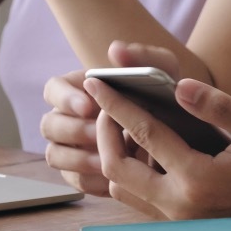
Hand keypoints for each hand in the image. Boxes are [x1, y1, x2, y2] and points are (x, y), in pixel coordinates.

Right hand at [41, 41, 181, 194]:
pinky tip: (114, 179)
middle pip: (49, 125)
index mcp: (76, 89)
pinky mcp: (81, 173)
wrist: (181, 130)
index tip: (90, 106)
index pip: (52, 89)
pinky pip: (74, 181)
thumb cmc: (163, 95)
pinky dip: (91, 180)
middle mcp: (66, 118)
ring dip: (78, 158)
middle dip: (74, 131)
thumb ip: (143, 57)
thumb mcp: (162, 72)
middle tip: (100, 135)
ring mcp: (70, 147)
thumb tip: (116, 49)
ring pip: (54, 155)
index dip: (65, 98)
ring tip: (107, 160)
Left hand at [85, 74, 230, 222]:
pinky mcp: (177, 226)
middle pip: (115, 167)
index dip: (115, 104)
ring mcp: (175, 221)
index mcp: (198, 179)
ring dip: (113, 154)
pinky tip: (140, 149)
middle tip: (107, 104)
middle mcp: (179, 205)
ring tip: (121, 124)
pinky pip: (136, 199)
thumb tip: (182, 87)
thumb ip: (221, 108)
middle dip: (103, 131)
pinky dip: (128, 172)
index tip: (95, 81)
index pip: (143, 134)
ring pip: (120, 188)